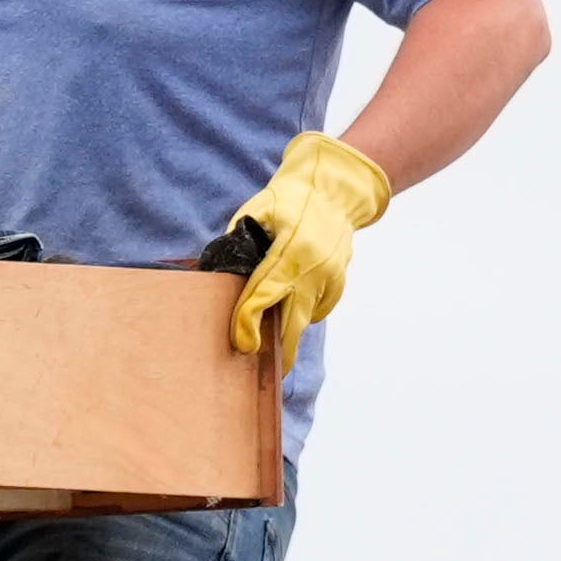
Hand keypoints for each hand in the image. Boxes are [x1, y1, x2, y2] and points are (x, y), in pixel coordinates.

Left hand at [215, 132, 391, 364]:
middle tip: (267, 371)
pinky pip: (318, 308)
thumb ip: (240, 238)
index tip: (242, 343)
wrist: (336, 189)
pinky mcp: (339, 282)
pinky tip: (291, 306)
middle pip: (293, 321)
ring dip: (288, 331)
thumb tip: (221, 270)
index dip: (249, 321)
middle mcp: (315, 268)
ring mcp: (331, 278)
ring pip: (306, 318)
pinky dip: (303, 312)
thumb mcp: (260, 209)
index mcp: (292, 249)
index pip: (265, 294)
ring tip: (273, 346)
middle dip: (279, 350)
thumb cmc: (293, 196)